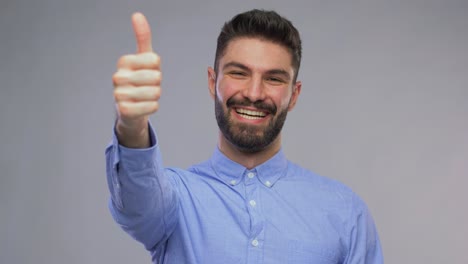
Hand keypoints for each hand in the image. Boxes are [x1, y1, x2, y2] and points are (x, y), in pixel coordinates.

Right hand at [112, 13, 160, 146]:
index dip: (156, 69)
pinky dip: (152, 107)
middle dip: (157, 84)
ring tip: (143, 97)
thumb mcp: (143, 58)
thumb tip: (137, 15)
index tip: (147, 72)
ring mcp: (119, 94)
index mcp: (124, 62)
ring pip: (155, 93)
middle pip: (157, 77)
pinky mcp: (124, 111)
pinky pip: (152, 106)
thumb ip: (142, 37)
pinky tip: (143, 106)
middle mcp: (118, 77)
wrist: (129, 110)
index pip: (155, 61)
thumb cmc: (139, 81)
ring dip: (155, 96)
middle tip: (146, 87)